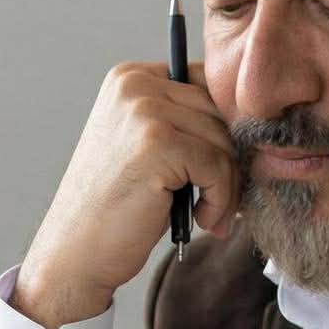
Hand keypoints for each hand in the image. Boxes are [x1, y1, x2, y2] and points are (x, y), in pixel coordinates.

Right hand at [16, 61, 239, 328]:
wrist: (76, 252)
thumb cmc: (115, 206)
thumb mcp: (144, 145)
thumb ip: (183, 119)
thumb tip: (253, 119)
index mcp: (130, 76)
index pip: (206, 82)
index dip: (222, 127)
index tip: (220, 168)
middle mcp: (134, 84)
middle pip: (219, 109)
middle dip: (229, 158)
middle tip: (221, 199)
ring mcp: (143, 110)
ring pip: (223, 139)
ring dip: (227, 184)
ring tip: (208, 213)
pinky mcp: (157, 143)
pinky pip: (218, 165)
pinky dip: (220, 199)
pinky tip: (202, 220)